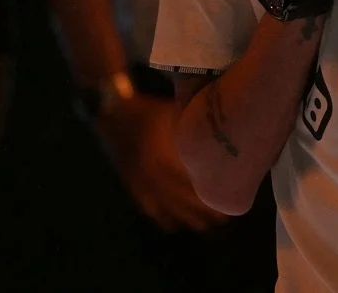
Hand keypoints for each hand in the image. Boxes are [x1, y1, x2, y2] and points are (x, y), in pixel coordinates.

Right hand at [97, 94, 227, 231]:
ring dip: (185, 218)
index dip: (206, 195)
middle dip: (202, 211)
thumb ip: (193, 129)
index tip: (224, 202)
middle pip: (180, 199)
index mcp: (162, 157)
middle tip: (222, 219)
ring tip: (204, 226)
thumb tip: (219, 137)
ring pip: (165, 206)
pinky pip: (147, 206)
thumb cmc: (147, 111)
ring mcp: (139, 182)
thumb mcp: (173, 115)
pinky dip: (161, 217)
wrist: (112, 113)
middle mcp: (150, 174)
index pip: (189, 183)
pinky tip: (172, 225)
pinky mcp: (130, 184)